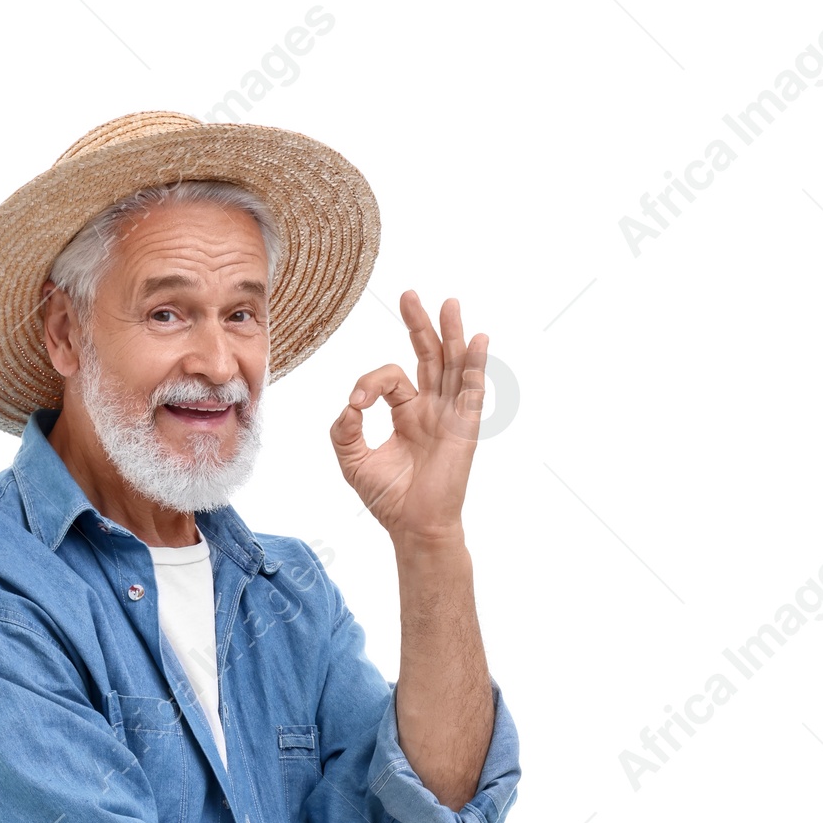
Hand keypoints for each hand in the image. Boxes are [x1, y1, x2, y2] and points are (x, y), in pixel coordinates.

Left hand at [330, 293, 486, 546]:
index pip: (391, 379)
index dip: (369, 384)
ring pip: (452, 364)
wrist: (414, 527)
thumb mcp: (354, 460)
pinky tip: (478, 338)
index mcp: (408, 414)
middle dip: (419, 325)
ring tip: (449, 303)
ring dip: (451, 333)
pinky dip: (474, 363)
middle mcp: (431, 409)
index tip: (356, 404)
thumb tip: (349, 404)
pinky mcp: (464, 427)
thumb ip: (345, 430)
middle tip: (409, 295)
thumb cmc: (388, 499)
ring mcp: (450, 415)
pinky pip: (471, 389)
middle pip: (428, 356)